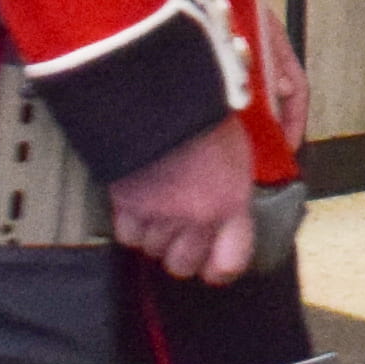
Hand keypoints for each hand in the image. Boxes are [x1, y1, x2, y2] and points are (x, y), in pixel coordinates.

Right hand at [105, 123, 259, 282]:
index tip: (215, 263)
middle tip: (182, 232)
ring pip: (153, 250)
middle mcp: (196, 217)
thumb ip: (232, 190)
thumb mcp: (237, 153)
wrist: (163, 97)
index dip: (220, 267)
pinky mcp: (127, 206)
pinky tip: (139, 202)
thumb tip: (227, 210)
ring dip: (156, 235)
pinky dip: (131, 224)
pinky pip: (128, 236)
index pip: (229, 262)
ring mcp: (160, 215)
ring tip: (160, 206)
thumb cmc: (206, 116)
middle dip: (182, 253)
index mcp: (231, 202)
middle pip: (183, 265)